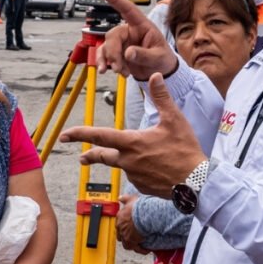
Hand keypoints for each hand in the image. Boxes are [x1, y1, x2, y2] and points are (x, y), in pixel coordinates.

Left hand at [60, 74, 205, 196]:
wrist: (197, 183)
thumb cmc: (185, 151)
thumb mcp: (174, 120)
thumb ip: (161, 98)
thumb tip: (155, 76)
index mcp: (131, 143)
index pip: (99, 136)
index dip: (79, 135)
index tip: (65, 135)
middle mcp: (128, 161)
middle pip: (102, 156)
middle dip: (90, 155)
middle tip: (82, 157)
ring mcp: (134, 176)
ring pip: (122, 165)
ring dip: (122, 160)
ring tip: (138, 156)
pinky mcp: (142, 187)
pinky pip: (135, 176)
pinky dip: (139, 170)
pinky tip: (153, 167)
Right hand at [96, 0, 177, 79]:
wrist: (161, 72)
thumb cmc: (163, 59)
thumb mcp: (158, 57)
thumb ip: (144, 55)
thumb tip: (128, 53)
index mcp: (142, 26)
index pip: (128, 9)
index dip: (116, 0)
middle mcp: (129, 32)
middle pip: (113, 35)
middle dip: (113, 52)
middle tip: (118, 66)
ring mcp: (122, 42)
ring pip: (106, 45)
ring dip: (109, 59)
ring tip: (119, 71)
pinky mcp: (117, 53)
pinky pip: (104, 54)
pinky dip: (104, 63)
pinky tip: (107, 70)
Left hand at [117, 194, 148, 253]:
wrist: (144, 214)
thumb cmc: (139, 206)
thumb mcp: (131, 198)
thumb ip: (125, 198)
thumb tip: (120, 197)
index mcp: (120, 216)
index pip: (119, 223)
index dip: (125, 226)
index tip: (130, 227)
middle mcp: (120, 226)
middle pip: (120, 234)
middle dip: (127, 236)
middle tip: (135, 236)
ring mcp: (124, 234)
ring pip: (126, 243)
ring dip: (133, 244)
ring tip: (140, 244)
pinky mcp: (130, 241)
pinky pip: (135, 248)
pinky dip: (140, 250)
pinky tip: (146, 249)